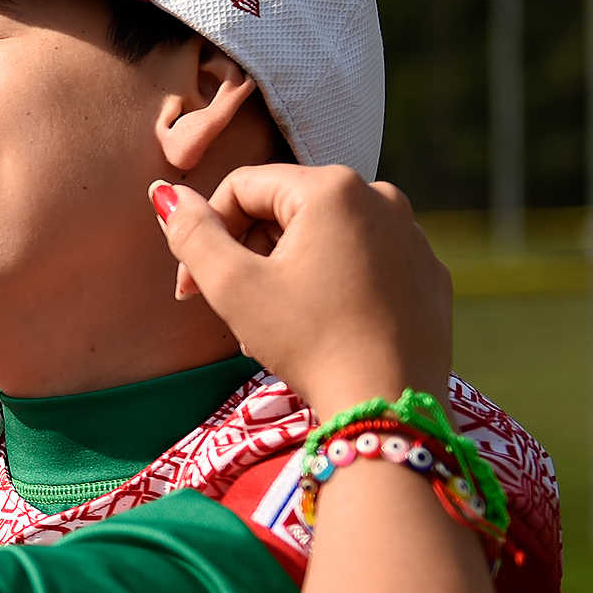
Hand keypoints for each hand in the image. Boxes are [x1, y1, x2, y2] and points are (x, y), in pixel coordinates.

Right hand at [151, 167, 450, 418]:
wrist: (388, 405)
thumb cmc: (309, 342)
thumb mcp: (235, 288)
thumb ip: (193, 233)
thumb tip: (164, 193)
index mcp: (330, 188)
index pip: (242, 188)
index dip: (206, 234)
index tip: (190, 292)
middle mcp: (380, 196)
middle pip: (285, 209)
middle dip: (248, 255)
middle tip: (232, 312)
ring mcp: (411, 234)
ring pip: (325, 236)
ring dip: (286, 272)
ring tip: (275, 326)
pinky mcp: (428, 271)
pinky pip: (365, 261)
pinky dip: (333, 285)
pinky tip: (322, 327)